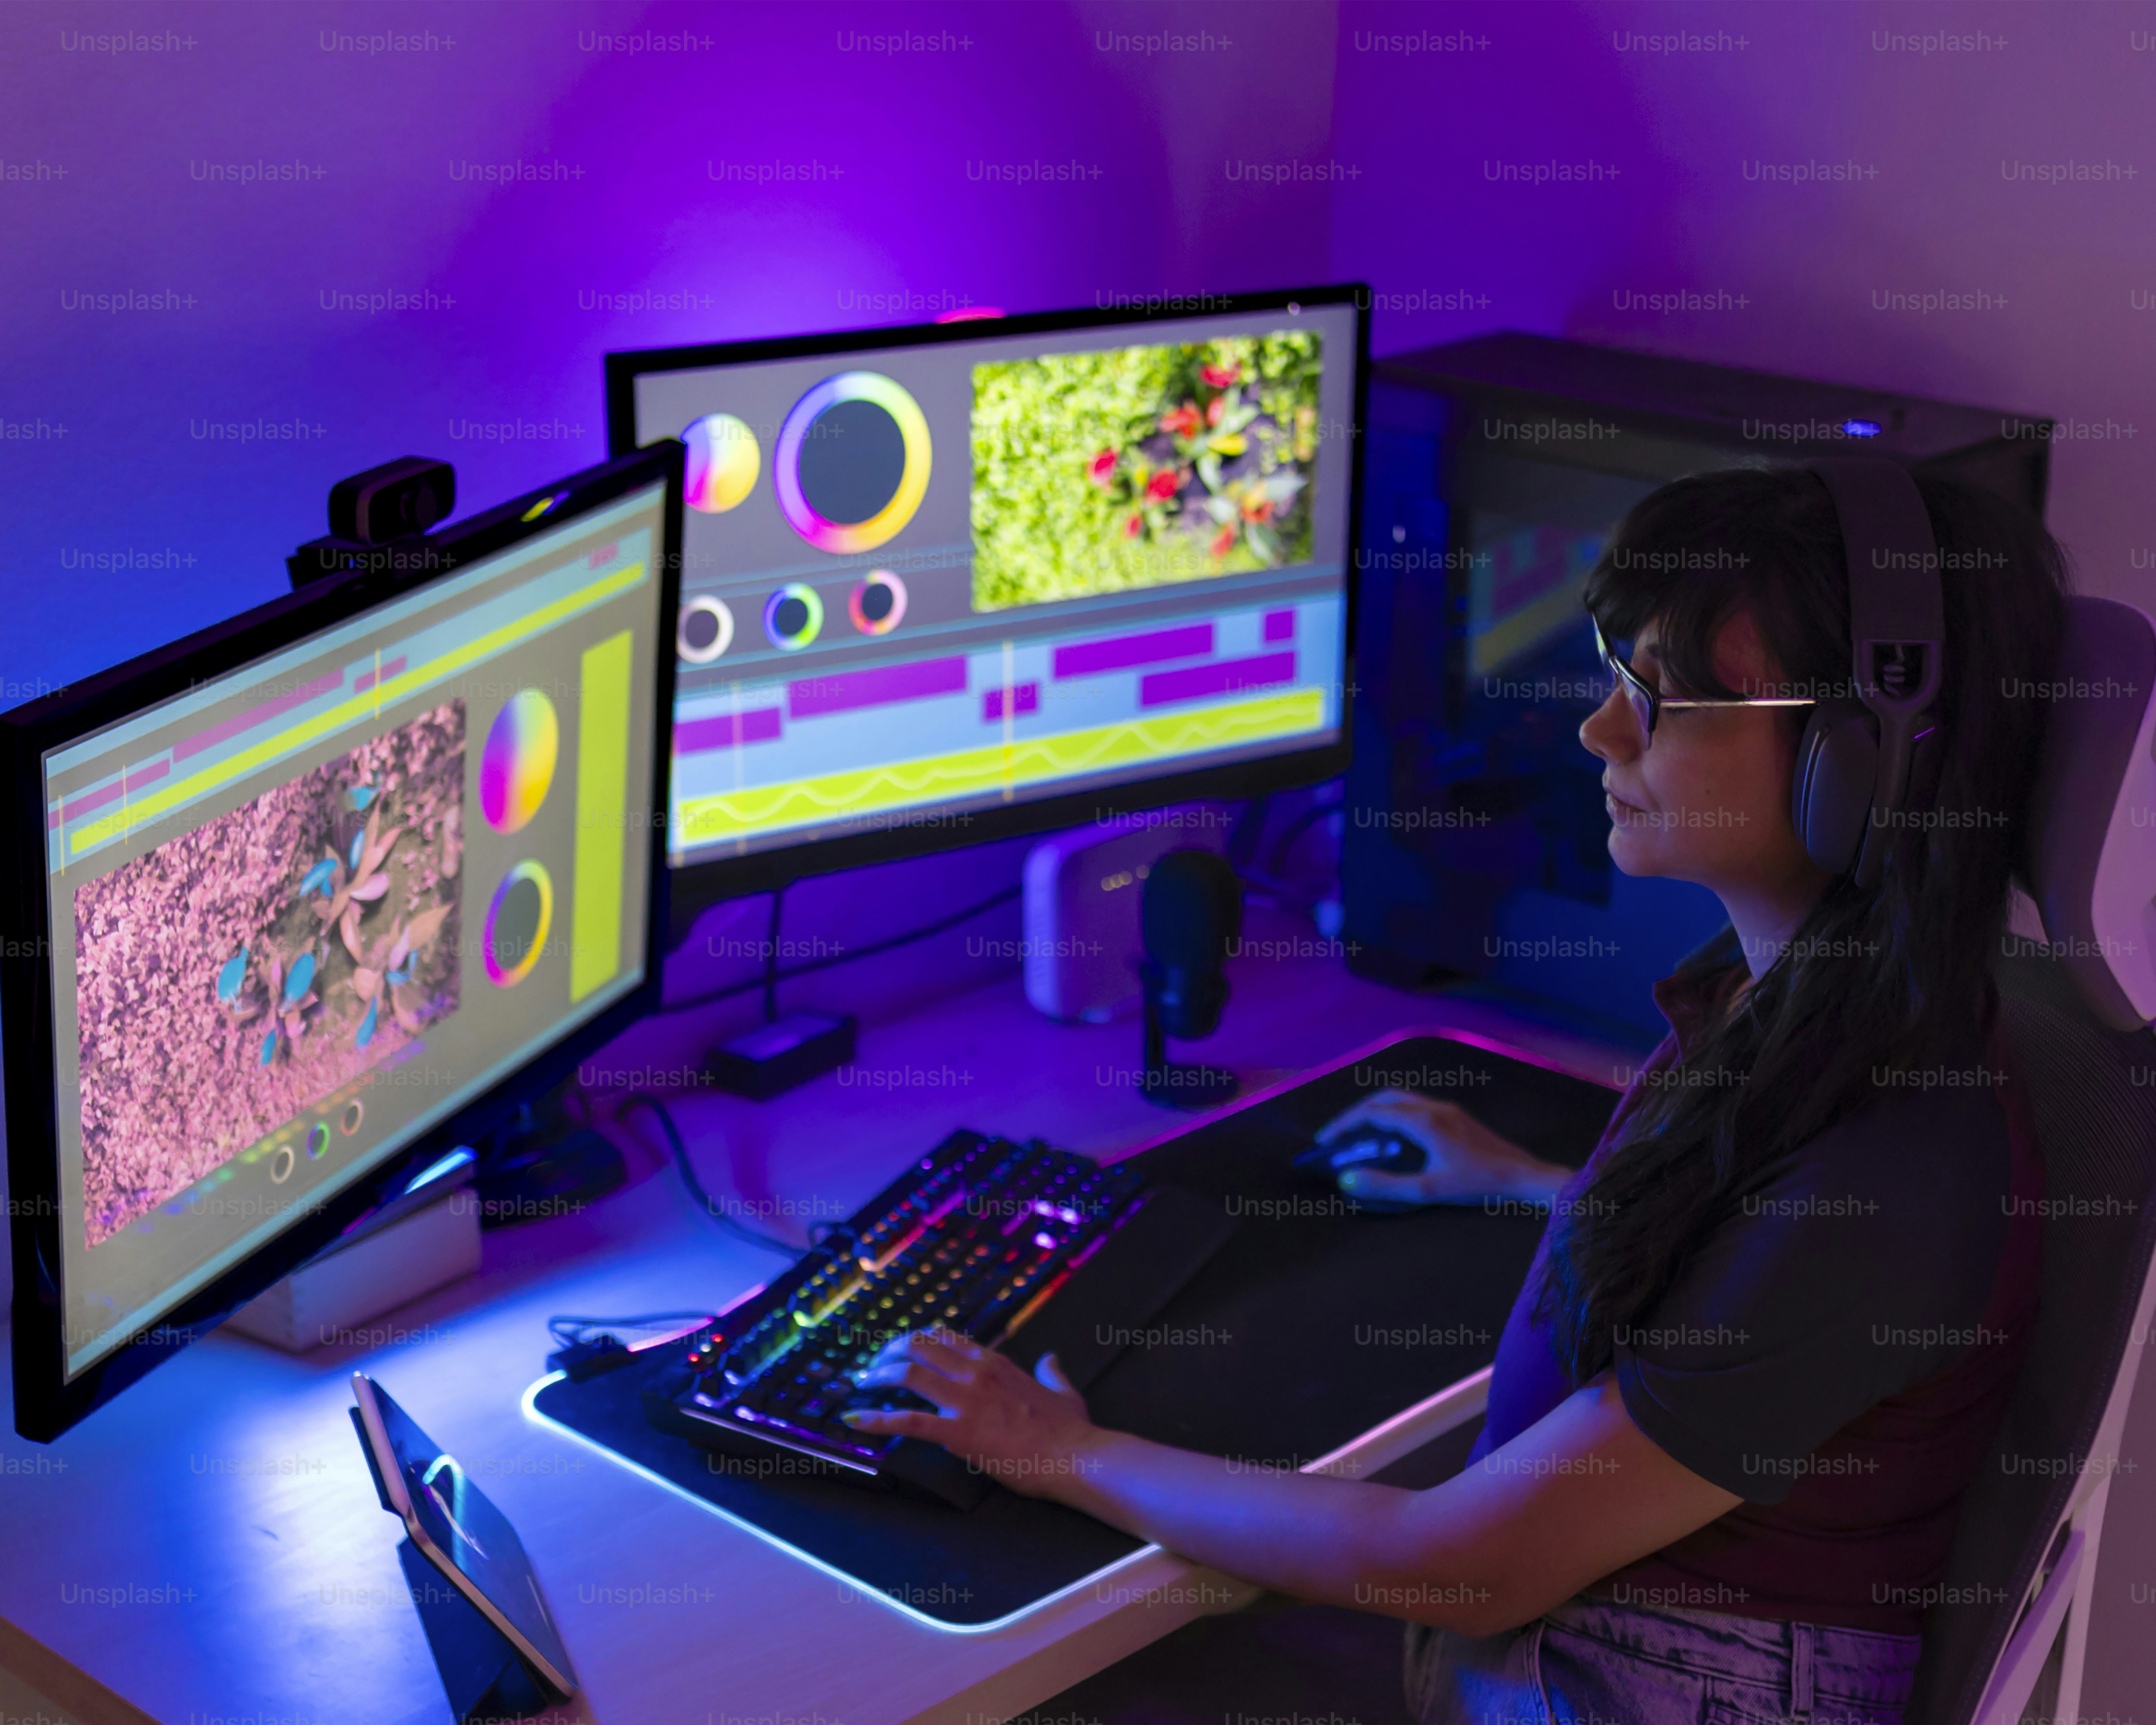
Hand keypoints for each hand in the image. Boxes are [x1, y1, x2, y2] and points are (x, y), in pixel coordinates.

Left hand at [840, 1329, 1100, 1499]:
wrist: (1076, 1457)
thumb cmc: (1071, 1430)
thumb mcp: (1065, 1391)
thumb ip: (1052, 1372)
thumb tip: (1051, 1358)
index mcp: (995, 1363)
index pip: (945, 1336)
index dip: (916, 1339)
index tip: (899, 1350)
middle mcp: (976, 1373)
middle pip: (918, 1345)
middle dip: (888, 1351)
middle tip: (872, 1368)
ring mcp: (966, 1400)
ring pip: (907, 1372)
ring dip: (876, 1376)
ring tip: (861, 1386)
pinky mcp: (958, 1432)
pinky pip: (907, 1421)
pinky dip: (875, 1419)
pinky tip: (854, 1420)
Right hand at [1315, 1089, 1571, 1208]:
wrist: (1525, 1177)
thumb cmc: (1478, 1185)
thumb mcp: (1429, 1190)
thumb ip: (1386, 1185)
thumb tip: (1347, 1179)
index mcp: (1423, 1121)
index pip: (1372, 1113)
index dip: (1344, 1125)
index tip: (1325, 1141)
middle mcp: (1433, 1108)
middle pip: (1384, 1097)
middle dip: (1357, 1113)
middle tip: (1339, 1135)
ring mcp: (1448, 1110)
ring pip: (1402, 1099)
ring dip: (1377, 1112)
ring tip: (1362, 1135)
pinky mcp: (1457, 1117)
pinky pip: (1416, 1106)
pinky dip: (1395, 1115)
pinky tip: (1395, 1139)